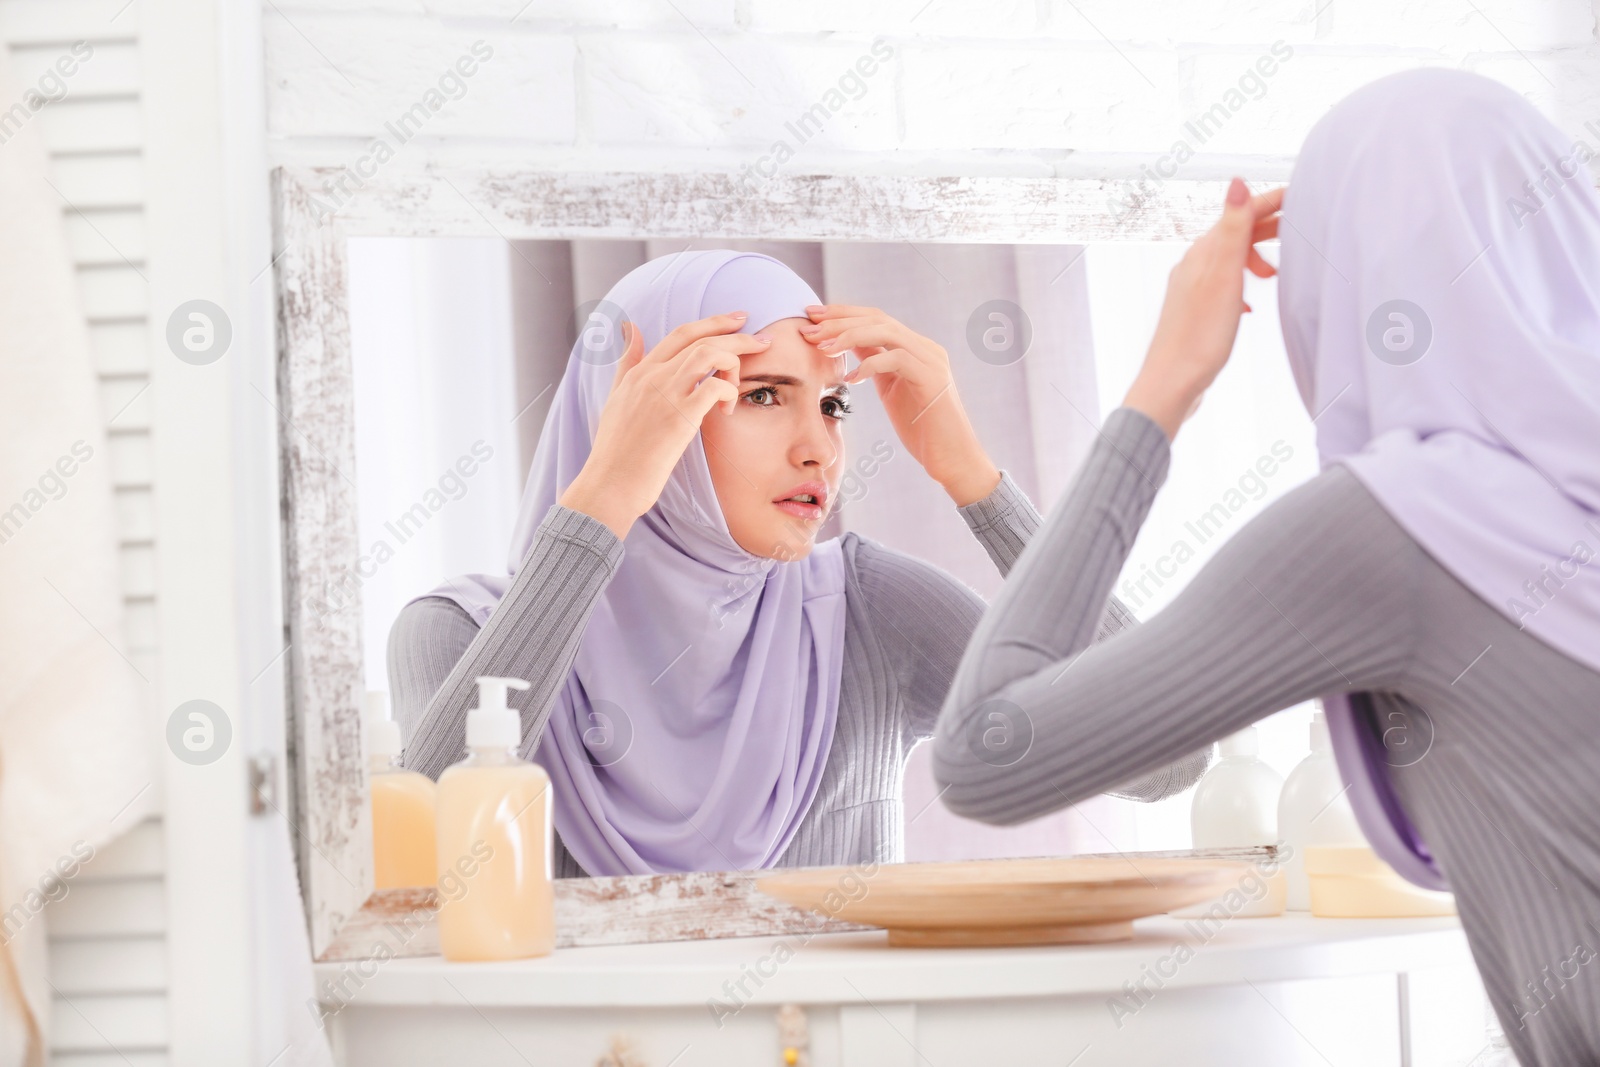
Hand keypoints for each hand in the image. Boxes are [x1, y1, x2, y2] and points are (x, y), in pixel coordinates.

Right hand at [559, 312, 768, 537]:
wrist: (610, 485)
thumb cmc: (616, 451)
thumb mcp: (615, 399)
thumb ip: (627, 364)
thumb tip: (631, 329)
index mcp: (639, 372)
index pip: (681, 334)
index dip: (713, 323)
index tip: (737, 321)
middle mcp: (652, 376)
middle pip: (700, 339)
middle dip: (736, 334)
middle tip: (762, 339)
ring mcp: (666, 394)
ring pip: (710, 354)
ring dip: (734, 361)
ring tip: (740, 384)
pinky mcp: (680, 417)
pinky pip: (715, 387)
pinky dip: (729, 392)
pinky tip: (728, 411)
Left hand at [800, 304, 1000, 506]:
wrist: (953, 458)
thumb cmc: (922, 430)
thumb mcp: (890, 389)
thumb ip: (875, 364)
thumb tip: (849, 345)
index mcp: (914, 348)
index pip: (875, 318)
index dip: (842, 314)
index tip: (811, 317)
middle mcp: (925, 347)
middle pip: (877, 318)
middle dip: (839, 320)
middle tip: (808, 328)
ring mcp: (931, 360)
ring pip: (885, 331)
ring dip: (849, 336)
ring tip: (823, 349)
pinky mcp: (932, 379)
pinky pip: (896, 359)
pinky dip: (870, 365)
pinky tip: (851, 379)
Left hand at [1123, 177, 1282, 439]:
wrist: (1171, 384)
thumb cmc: (1200, 335)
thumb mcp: (1223, 277)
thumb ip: (1232, 230)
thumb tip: (1236, 182)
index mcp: (1202, 253)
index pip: (1239, 214)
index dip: (1271, 202)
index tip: (1304, 195)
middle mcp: (1193, 266)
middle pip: (1234, 235)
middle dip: (1267, 230)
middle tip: (1301, 233)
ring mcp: (1191, 291)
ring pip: (1229, 262)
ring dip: (1255, 259)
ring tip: (1275, 276)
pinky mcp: (1194, 315)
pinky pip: (1222, 289)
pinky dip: (1241, 287)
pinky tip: (1250, 307)